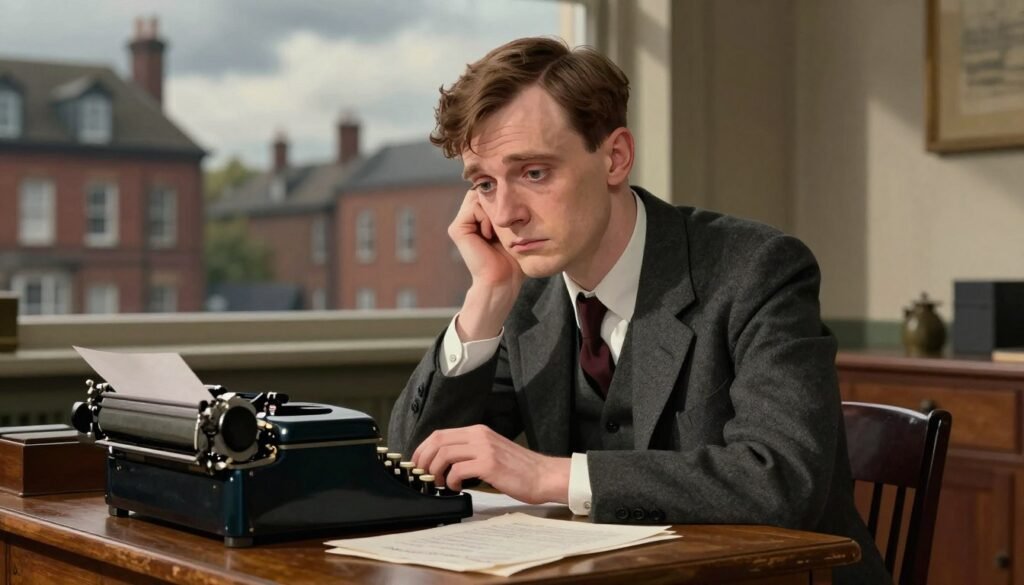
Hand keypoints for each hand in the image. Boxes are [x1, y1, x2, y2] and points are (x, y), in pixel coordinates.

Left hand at [412, 424, 569, 504]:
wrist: (543, 476)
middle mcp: (479, 436)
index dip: (423, 449)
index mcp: (478, 431)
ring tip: (440, 484)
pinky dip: (450, 481)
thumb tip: (444, 464)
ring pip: (444, 454)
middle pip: (438, 441)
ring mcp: (484, 448)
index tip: (418, 463)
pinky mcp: (489, 464)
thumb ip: (470, 452)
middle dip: (424, 459)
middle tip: (423, 475)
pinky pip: (458, 470)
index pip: (440, 434)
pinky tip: (456, 487)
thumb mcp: (491, 452)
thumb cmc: (519, 469)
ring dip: (436, 471)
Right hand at [449, 189, 523, 289]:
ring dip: (491, 210)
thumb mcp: (515, 228)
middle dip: (496, 201)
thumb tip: (516, 186)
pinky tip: (490, 234)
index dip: (501, 196)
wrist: (503, 280)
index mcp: (479, 218)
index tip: (513, 216)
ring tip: (497, 231)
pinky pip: (473, 207)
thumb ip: (510, 209)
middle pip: (481, 190)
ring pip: (477, 196)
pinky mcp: (456, 229)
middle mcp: (467, 219)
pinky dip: (485, 218)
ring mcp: (460, 224)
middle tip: (504, 223)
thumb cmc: (514, 258)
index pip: (488, 191)